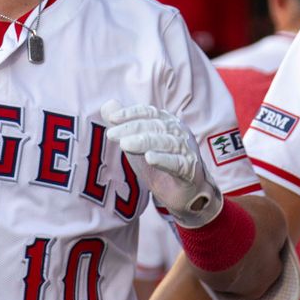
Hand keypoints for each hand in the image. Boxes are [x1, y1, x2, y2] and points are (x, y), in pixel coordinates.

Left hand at [102, 100, 222, 227]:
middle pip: (155, 126)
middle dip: (131, 128)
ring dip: (144, 142)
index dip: (130, 113)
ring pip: (166, 142)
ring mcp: (187, 150)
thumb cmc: (160, 164)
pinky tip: (150, 158)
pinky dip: (164, 159)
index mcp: (167, 122)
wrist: (184, 194)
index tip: (111, 118)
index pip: (149, 112)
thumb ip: (124, 125)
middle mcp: (179, 132)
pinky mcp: (191, 170)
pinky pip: (178, 163)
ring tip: (125, 144)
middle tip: (111, 134)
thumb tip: (108, 106)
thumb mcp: (138, 144)